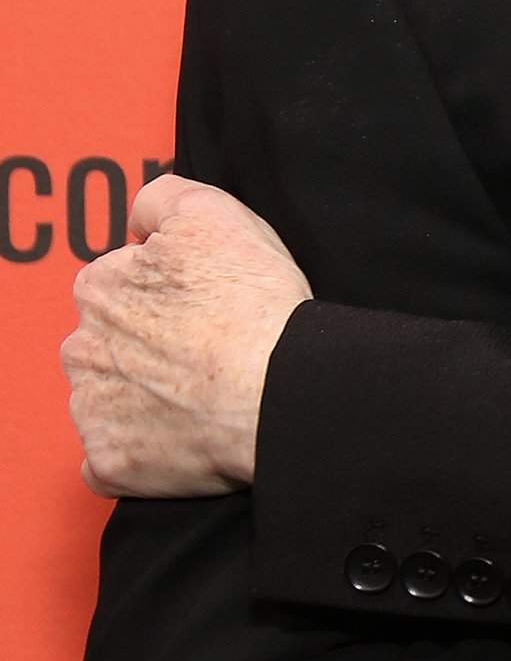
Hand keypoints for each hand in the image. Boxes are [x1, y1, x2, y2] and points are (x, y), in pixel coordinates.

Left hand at [62, 175, 309, 495]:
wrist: (278, 391)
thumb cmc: (253, 305)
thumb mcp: (215, 214)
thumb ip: (162, 198)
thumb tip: (139, 221)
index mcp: (98, 288)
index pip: (119, 287)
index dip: (165, 296)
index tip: (200, 309)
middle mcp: (82, 348)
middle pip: (109, 345)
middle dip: (146, 350)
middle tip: (204, 356)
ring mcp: (91, 409)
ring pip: (107, 402)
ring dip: (140, 402)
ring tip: (199, 400)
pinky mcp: (110, 461)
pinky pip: (109, 461)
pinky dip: (137, 455)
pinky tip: (178, 442)